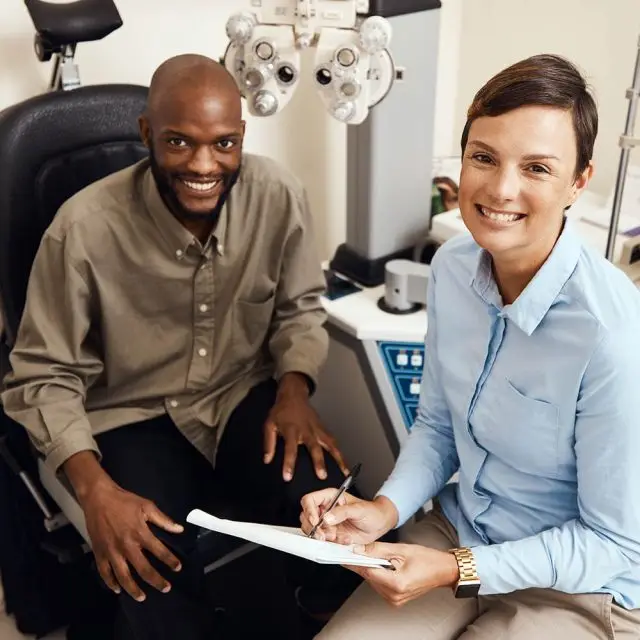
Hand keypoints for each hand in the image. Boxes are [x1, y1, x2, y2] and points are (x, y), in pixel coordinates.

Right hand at [80, 482, 183, 601]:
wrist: (99, 498)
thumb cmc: (125, 501)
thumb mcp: (147, 506)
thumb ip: (163, 520)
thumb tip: (179, 529)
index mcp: (140, 533)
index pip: (159, 551)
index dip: (170, 561)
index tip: (178, 568)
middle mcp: (127, 546)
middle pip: (143, 569)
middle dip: (156, 581)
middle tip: (166, 588)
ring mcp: (112, 552)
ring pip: (124, 577)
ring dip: (134, 589)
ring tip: (142, 597)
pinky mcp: (99, 553)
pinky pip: (105, 573)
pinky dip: (111, 583)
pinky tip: (118, 589)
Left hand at [264, 373, 348, 480]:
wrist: (293, 395)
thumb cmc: (281, 411)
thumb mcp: (269, 425)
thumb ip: (269, 443)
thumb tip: (267, 460)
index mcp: (291, 430)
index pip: (290, 448)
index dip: (289, 463)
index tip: (288, 477)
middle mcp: (307, 430)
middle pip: (314, 447)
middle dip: (318, 462)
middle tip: (322, 476)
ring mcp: (317, 429)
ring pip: (330, 444)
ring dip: (338, 458)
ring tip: (344, 472)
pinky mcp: (323, 428)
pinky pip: (333, 441)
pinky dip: (340, 452)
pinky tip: (344, 463)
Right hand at [300, 490, 397, 545]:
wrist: (380, 524)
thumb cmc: (372, 511)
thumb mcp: (359, 509)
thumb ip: (342, 512)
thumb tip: (326, 518)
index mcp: (330, 497)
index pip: (309, 500)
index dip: (308, 511)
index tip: (315, 522)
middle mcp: (326, 510)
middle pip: (306, 517)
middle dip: (313, 529)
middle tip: (324, 536)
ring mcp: (328, 524)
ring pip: (312, 531)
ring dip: (323, 537)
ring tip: (337, 537)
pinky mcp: (332, 535)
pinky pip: (324, 541)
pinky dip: (332, 544)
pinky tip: (345, 540)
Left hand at [347, 542, 459, 606]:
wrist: (443, 571)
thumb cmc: (427, 559)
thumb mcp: (401, 549)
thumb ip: (378, 549)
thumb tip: (358, 550)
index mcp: (397, 584)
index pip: (368, 571)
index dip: (354, 561)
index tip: (342, 554)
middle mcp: (394, 596)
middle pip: (369, 576)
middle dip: (363, 562)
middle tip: (355, 549)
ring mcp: (395, 600)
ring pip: (373, 581)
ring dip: (371, 568)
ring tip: (374, 555)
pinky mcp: (395, 599)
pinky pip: (380, 584)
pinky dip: (378, 573)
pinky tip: (382, 564)